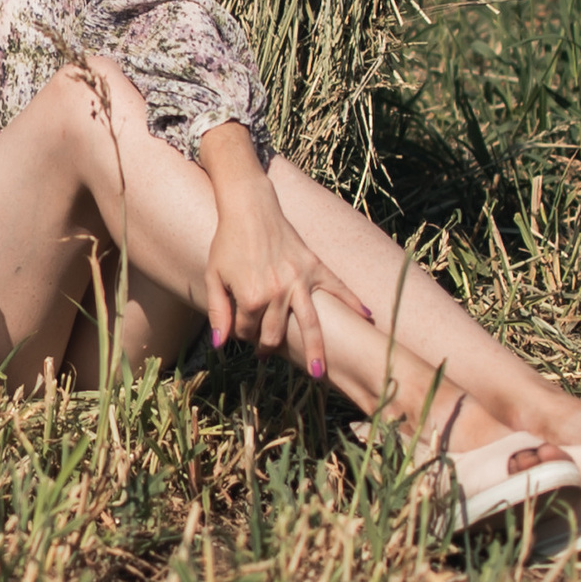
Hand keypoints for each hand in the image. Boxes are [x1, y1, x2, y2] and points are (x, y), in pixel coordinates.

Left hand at [198, 144, 364, 380]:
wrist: (249, 208)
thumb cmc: (227, 243)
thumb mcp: (214, 277)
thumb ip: (218, 312)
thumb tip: (220, 345)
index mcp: (252, 297)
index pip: (248, 330)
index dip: (241, 333)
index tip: (238, 327)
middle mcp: (278, 292)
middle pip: (275, 333)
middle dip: (267, 345)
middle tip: (265, 351)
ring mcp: (300, 280)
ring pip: (312, 324)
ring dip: (316, 352)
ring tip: (318, 372)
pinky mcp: (315, 267)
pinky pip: (338, 289)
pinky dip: (353, 303)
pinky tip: (366, 317)